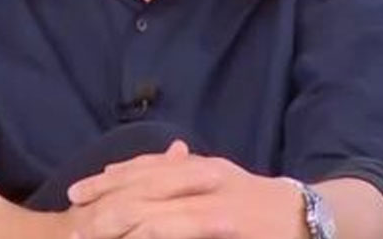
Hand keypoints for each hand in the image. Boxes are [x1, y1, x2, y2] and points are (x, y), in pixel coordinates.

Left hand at [64, 140, 306, 238]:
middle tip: (72, 212)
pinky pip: (177, 228)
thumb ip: (198, 170)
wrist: (311, 219)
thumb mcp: (230, 182)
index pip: (151, 167)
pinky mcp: (222, 226)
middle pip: (146, 184)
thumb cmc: (265, 207)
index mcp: (207, 169)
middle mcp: (209, 180)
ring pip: (155, 208)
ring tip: (88, 230)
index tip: (79, 189)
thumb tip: (175, 151)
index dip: (112, 177)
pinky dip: (150, 231)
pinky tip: (131, 236)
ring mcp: (215, 205)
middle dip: (105, 197)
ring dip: (118, 219)